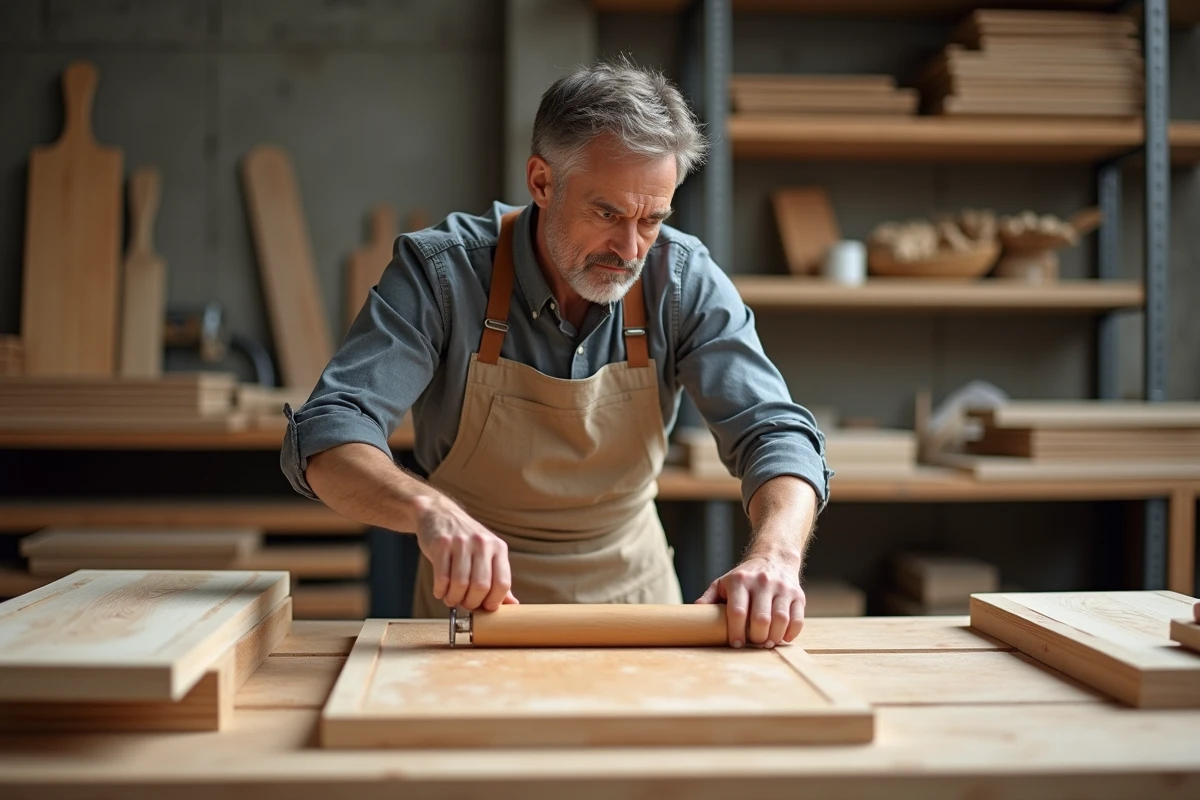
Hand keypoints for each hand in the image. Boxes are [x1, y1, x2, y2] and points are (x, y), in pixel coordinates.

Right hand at [412, 495, 517, 611]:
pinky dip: (440, 591)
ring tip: (451, 598)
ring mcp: (461, 542)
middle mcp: (482, 543)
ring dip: (454, 598)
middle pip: (481, 586)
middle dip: (471, 603)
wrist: (440, 514)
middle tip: (465, 604)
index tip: (485, 607)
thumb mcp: (487, 555)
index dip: (494, 602)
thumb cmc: (466, 542)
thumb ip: (498, 580)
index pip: (502, 583)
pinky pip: (442, 577)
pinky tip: (441, 591)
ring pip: (460, 584)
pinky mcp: (441, 544)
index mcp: (498, 548)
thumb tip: (513, 605)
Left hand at [696, 556, 804, 648]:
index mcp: (740, 581)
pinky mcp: (798, 595)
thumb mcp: (723, 583)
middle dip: (756, 638)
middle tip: (753, 643)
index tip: (736, 644)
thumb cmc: (743, 578)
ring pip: (781, 620)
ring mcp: (783, 588)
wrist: (773, 558)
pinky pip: (798, 620)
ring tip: (766, 643)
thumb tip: (692, 615)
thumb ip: (709, 599)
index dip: (736, 632)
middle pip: (761, 619)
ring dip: (773, 638)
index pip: (738, 612)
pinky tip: (782, 637)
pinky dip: (790, 634)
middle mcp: (763, 582)